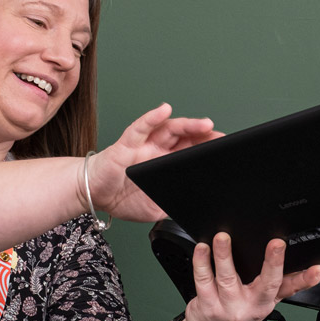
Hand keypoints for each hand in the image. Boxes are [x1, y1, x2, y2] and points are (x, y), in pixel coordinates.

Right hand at [88, 103, 220, 221]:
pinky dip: (152, 118)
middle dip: (203, 136)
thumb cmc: (121, 198)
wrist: (94, 196)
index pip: (190, 152)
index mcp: (165, 165)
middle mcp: (156, 151)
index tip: (225, 150)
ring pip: (167, 129)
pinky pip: (140, 128)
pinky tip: (163, 111)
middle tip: (220, 137)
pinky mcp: (126, 145)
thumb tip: (194, 206)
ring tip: (203, 124)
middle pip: (184, 137)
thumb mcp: (155, 208)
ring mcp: (142, 145)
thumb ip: (173, 204)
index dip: (206, 149)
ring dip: (187, 125)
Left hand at [179, 233, 319, 320]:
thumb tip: (312, 268)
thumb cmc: (240, 316)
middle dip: (272, 262)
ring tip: (224, 238)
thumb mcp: (266, 303)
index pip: (289, 288)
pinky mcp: (207, 305)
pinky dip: (202, 262)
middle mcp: (250, 306)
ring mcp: (228, 307)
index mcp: (266, 301)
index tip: (316, 268)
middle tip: (276, 243)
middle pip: (264, 283)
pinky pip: (204, 280)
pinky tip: (202, 249)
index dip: (304, 279)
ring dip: (225, 256)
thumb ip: (288, 285)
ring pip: (228, 278)